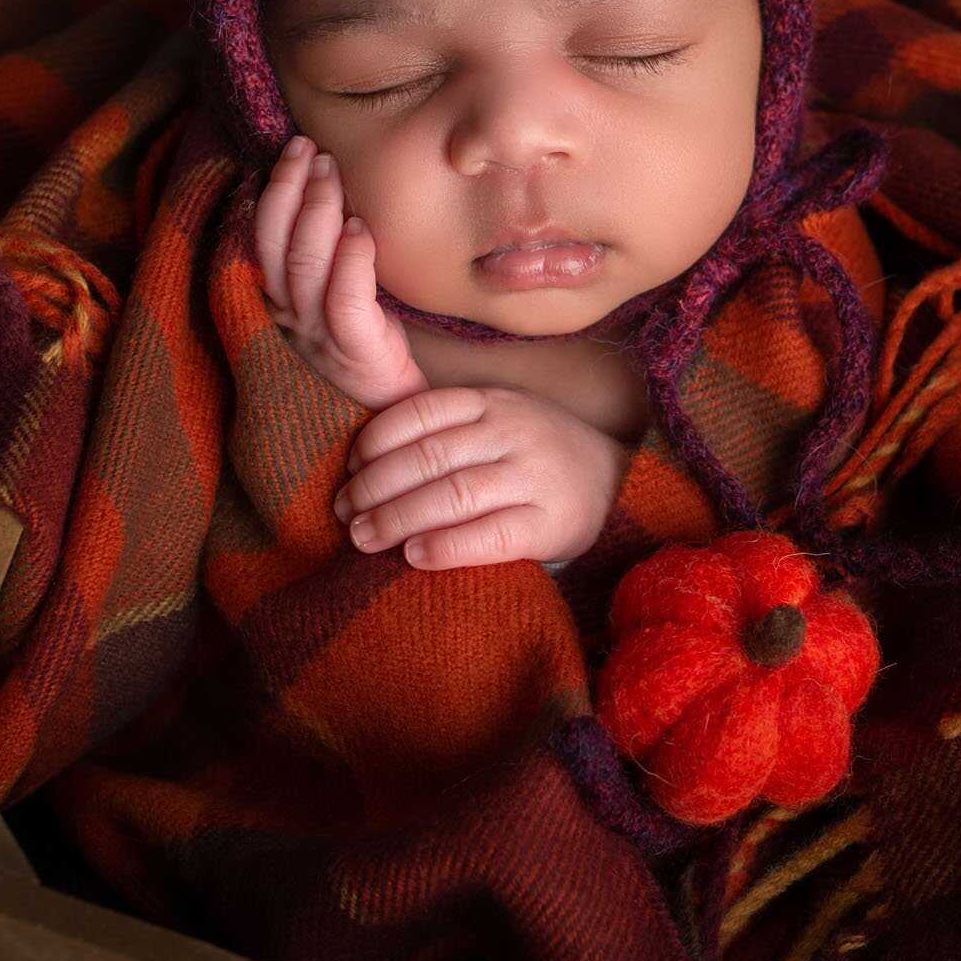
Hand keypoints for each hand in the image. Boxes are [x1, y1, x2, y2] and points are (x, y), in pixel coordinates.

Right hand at [254, 133, 429, 410]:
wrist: (397, 421)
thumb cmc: (367, 350)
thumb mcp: (335, 298)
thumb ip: (324, 257)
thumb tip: (330, 190)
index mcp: (278, 304)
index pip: (258, 241)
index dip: (272, 193)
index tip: (291, 150)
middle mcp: (288, 320)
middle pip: (272, 245)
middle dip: (288, 188)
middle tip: (308, 148)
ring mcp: (318, 337)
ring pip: (303, 266)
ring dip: (316, 210)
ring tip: (330, 171)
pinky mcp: (356, 353)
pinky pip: (344, 301)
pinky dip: (350, 259)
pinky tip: (360, 228)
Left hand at [331, 385, 630, 569]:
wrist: (616, 481)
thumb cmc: (535, 454)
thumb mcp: (497, 421)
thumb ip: (446, 430)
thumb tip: (363, 464)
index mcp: (491, 402)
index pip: (421, 413)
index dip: (375, 441)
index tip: (350, 469)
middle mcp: (512, 432)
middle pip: (429, 457)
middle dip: (375, 487)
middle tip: (344, 512)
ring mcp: (534, 477)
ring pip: (453, 495)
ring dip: (397, 519)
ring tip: (363, 538)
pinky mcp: (550, 523)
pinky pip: (491, 537)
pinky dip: (446, 547)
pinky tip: (414, 557)